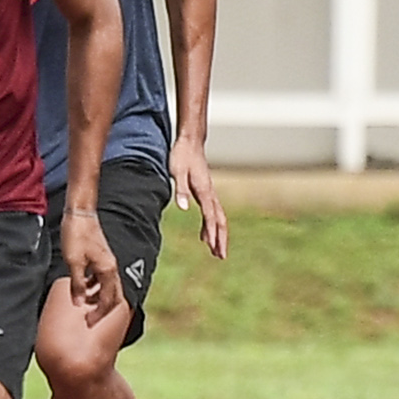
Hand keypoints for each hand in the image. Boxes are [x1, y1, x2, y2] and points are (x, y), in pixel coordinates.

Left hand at [62, 209, 120, 323]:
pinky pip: (102, 278)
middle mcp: (111, 267)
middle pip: (113, 296)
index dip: (98, 314)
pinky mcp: (101, 257)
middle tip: (89, 319)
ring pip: (108, 287)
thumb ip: (78, 285)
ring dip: (98, 298)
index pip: (107, 300)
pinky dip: (95, 287)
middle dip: (102, 310)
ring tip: (85, 304)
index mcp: (107, 270)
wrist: (80, 213)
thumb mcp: (73, 262)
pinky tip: (84, 287)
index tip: (88, 323)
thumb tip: (79, 304)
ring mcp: (107, 262)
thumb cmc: (76, 235)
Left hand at [169, 136, 226, 259]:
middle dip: (221, 239)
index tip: (214, 248)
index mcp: (204, 191)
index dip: (213, 233)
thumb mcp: (177, 172)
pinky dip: (211, 226)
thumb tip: (184, 208)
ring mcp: (209, 193)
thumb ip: (180, 190)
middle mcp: (210, 194)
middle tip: (221, 256)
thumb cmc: (182, 156)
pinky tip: (205, 236)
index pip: (211, 217)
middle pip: (220, 220)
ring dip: (218, 235)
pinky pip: (212, 213)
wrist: (190, 142)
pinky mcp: (205, 191)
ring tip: (216, 252)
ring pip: (218, 218)